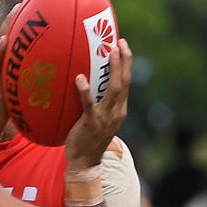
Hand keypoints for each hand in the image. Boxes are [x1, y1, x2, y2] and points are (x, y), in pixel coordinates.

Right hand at [0, 4, 19, 132]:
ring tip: (14, 12)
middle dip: (12, 18)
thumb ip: (30, 79)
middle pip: (5, 35)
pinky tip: (3, 40)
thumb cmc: (8, 106)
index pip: (12, 40)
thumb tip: (50, 74)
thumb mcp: (20, 89)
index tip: (29, 9)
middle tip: (23, 2)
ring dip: (5, 27)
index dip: (18, 24)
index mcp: (5, 63)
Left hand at [66, 38, 131, 167]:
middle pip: (126, 82)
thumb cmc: (86, 140)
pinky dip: (85, 91)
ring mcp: (106, 118)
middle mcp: (117, 112)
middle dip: (125, 61)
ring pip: (115, 90)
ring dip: (115, 69)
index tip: (123, 46)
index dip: (126, 64)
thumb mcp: (97, 120)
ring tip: (110, 52)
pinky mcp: (91, 123)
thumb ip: (96, 104)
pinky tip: (80, 78)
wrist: (84, 163)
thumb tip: (83, 83)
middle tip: (120, 42)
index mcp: (119, 111)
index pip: (126, 84)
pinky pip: (89, 104)